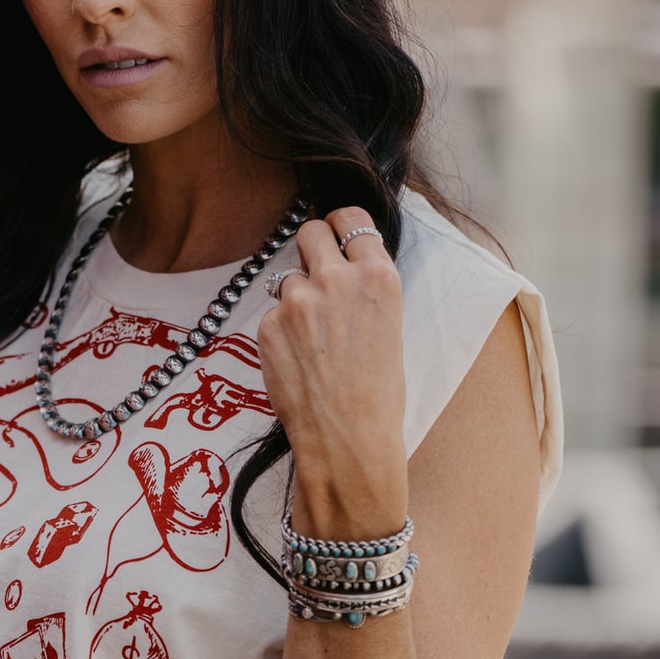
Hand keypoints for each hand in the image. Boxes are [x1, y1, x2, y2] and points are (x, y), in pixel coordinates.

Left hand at [256, 206, 406, 535]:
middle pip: (309, 232)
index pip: (350, 219)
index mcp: (378, 277)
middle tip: (315, 273)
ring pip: (287, 278)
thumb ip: (365, 290)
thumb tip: (341, 265)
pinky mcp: (268, 326)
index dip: (339, 226)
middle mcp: (337, 280)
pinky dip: (280, 332)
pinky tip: (297, 360)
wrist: (348, 439)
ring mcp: (298, 301)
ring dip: (295, 299)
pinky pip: (272, 314)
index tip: (335, 235)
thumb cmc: (378, 394)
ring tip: (312, 340)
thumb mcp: (391, 328)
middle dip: (311, 248)